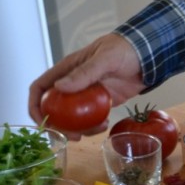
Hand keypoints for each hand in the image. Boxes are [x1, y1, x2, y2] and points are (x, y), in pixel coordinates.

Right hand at [29, 33, 145, 137]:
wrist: (149, 56)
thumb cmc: (125, 49)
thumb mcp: (105, 58)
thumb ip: (85, 72)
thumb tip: (59, 87)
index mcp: (67, 69)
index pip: (40, 87)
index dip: (35, 104)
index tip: (41, 121)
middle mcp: (73, 82)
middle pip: (54, 107)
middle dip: (57, 124)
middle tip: (72, 135)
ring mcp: (87, 94)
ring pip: (72, 116)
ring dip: (77, 128)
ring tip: (91, 132)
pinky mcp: (101, 101)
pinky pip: (91, 117)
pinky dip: (94, 125)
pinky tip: (104, 125)